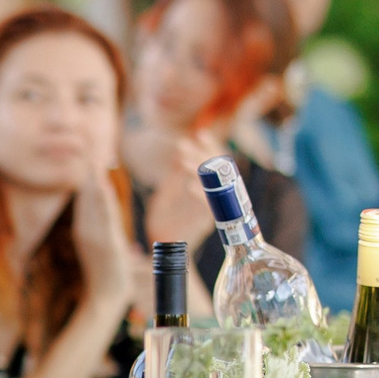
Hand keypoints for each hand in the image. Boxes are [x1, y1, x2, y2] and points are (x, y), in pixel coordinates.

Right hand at [71, 169, 141, 308]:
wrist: (105, 299)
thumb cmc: (108, 277)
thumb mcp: (107, 252)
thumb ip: (110, 239)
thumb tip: (123, 235)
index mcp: (86, 230)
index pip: (87, 200)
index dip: (89, 178)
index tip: (90, 158)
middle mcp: (86, 230)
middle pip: (87, 196)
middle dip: (87, 173)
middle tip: (87, 149)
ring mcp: (94, 236)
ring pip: (92, 202)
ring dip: (92, 180)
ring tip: (92, 159)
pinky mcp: (106, 243)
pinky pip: (103, 216)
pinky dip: (100, 199)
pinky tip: (101, 184)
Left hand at [140, 138, 217, 254]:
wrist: (162, 244)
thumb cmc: (166, 217)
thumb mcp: (168, 190)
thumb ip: (176, 174)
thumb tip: (182, 148)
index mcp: (205, 188)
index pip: (213, 163)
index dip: (209, 148)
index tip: (200, 134)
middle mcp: (212, 198)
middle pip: (216, 172)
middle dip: (202, 156)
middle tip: (184, 145)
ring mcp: (209, 211)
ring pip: (212, 188)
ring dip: (198, 173)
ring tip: (182, 162)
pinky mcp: (203, 225)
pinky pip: (208, 210)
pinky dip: (198, 196)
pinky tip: (188, 186)